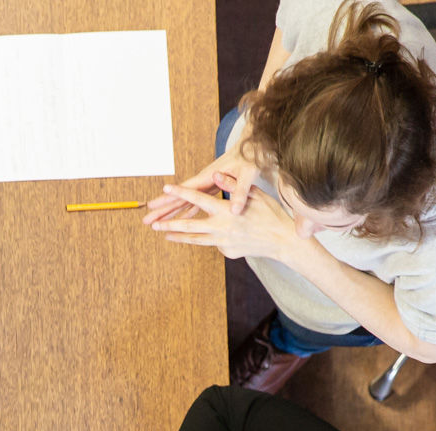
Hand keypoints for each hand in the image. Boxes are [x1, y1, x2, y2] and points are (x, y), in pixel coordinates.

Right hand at [141, 148, 262, 222]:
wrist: (251, 150)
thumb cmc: (249, 161)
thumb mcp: (247, 175)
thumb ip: (240, 191)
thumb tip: (235, 209)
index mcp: (208, 177)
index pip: (185, 189)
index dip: (170, 197)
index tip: (154, 203)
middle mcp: (202, 182)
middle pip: (178, 198)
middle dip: (162, 209)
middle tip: (146, 220)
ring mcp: (204, 186)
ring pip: (183, 202)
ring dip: (169, 213)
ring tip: (155, 223)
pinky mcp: (209, 190)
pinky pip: (194, 205)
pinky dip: (185, 213)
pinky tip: (178, 221)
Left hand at [148, 184, 298, 262]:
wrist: (282, 241)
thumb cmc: (270, 213)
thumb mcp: (253, 194)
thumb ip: (231, 185)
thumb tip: (215, 174)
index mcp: (226, 211)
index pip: (198, 199)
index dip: (181, 192)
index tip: (166, 188)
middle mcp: (221, 228)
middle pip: (189, 225)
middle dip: (169, 223)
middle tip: (153, 224)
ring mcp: (223, 242)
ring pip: (195, 239)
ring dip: (178, 236)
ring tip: (164, 234)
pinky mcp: (227, 252)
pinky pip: (212, 243)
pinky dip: (207, 238)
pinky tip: (208, 235)